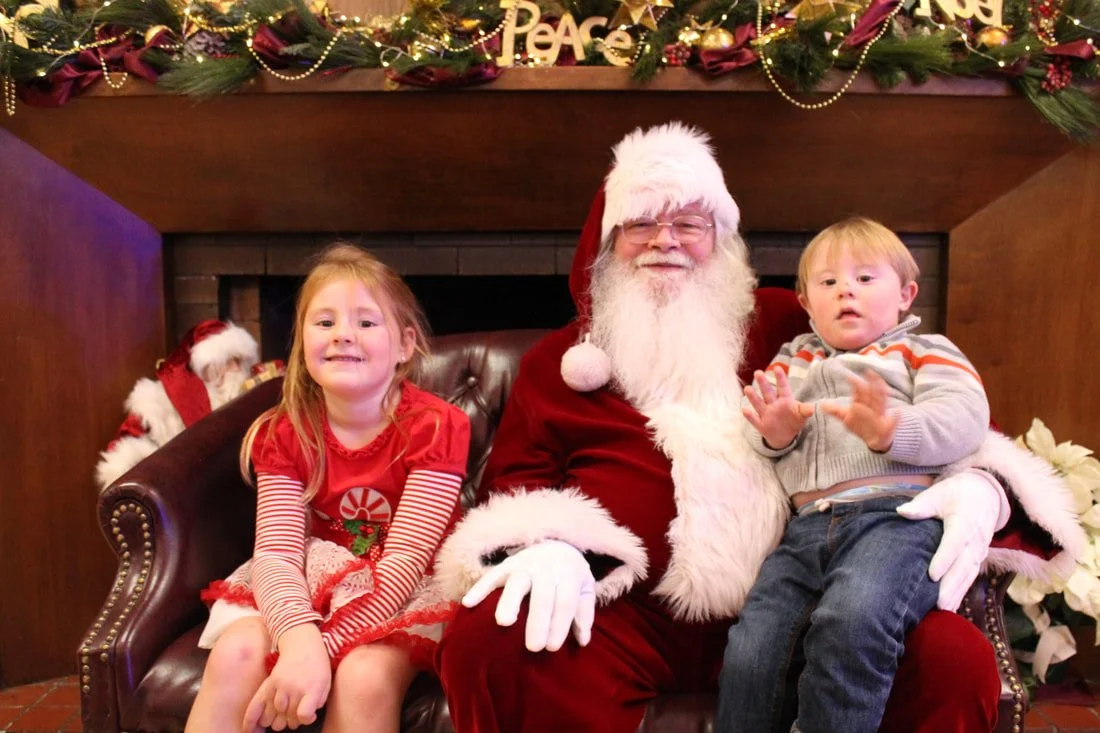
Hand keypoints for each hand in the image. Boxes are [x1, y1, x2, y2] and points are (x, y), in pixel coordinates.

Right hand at [243, 624, 330, 732]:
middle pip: (288, 719)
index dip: (305, 719)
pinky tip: (249, 730)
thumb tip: (305, 719)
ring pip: (273, 716)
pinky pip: (256, 706)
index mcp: (312, 688)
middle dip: (292, 721)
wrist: (302, 645)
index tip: (307, 716)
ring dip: (277, 719)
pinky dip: (253, 721)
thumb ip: (317, 703)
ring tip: (282, 714)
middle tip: (295, 713)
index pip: (304, 713)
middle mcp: (294, 688)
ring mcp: (280, 686)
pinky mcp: (269, 684)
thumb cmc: (317, 666)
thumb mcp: (325, 683)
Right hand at [462, 539, 596, 652]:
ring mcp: (524, 565)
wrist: (556, 543)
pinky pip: (491, 576)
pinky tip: (468, 603)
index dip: (559, 624)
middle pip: (542, 595)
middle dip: (538, 621)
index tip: (552, 647)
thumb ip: (584, 613)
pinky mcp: (505, 565)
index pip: (564, 601)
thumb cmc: (570, 574)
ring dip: (510, 601)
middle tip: (533, 647)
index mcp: (568, 573)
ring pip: (516, 582)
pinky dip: (479, 589)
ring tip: (504, 623)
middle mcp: (545, 567)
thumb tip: (582, 641)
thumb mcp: (585, 587)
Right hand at [741, 369, 813, 449]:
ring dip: (753, 397)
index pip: (783, 387)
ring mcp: (766, 414)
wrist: (785, 437)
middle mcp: (773, 405)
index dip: (780, 378)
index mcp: (785, 400)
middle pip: (768, 392)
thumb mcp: (801, 416)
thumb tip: (813, 408)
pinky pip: (754, 420)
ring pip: (758, 404)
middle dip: (763, 383)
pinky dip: (749, 416)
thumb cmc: (794, 421)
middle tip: (758, 372)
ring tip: (747, 388)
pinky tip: (744, 410)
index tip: (777, 368)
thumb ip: (805, 410)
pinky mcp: (761, 425)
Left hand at [820, 371, 896, 451]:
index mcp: (863, 404)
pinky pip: (893, 422)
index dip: (855, 385)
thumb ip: (836, 411)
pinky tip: (898, 412)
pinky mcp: (888, 427)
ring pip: (882, 404)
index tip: (850, 377)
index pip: (859, 392)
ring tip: (883, 386)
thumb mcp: (847, 418)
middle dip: (871, 384)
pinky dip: (896, 418)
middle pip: (872, 394)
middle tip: (870, 372)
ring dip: (882, 395)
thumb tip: (821, 405)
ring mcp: (881, 416)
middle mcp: (873, 407)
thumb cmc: (862, 425)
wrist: (877, 438)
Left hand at [896, 469, 1009, 610]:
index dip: (944, 559)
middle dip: (952, 585)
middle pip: (963, 565)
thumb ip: (921, 505)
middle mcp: (976, 539)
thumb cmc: (956, 494)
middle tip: (939, 604)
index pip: (955, 543)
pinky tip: (951, 608)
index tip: (932, 575)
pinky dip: (961, 592)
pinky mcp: (978, 558)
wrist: (986, 496)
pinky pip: (970, 577)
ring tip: (944, 610)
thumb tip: (902, 511)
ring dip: (957, 593)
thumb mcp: (938, 493)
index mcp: (965, 521)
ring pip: (968, 574)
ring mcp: (979, 551)